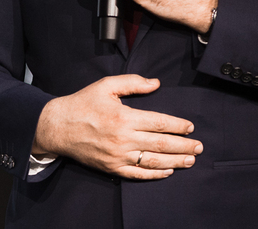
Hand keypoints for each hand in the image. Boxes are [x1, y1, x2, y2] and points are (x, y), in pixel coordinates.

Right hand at [32, 75, 201, 179]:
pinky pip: (137, 174)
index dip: (178, 126)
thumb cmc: (83, 103)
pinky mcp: (111, 168)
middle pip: (161, 144)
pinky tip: (168, 171)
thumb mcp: (106, 86)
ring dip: (175, 161)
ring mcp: (118, 156)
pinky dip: (155, 174)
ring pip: (153, 161)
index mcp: (124, 117)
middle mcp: (123, 139)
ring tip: (190, 160)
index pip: (160, 123)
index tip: (190, 127)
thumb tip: (156, 84)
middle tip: (199, 147)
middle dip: (183, 146)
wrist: (58, 127)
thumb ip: (133, 83)